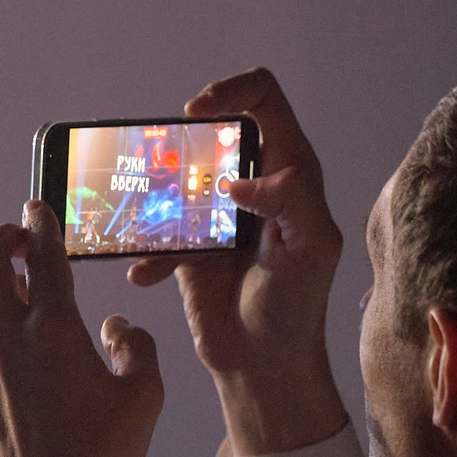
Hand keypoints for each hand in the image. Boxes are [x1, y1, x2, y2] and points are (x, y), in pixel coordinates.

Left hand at [0, 199, 163, 456]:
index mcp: (55, 331)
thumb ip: (136, 347)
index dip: (40, 222)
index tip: (39, 208)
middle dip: (0, 239)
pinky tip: (17, 366)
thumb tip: (115, 325)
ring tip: (21, 306)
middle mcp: (6, 340)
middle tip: (20, 244)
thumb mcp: (143, 398)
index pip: (42, 253)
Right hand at [129, 68, 349, 456]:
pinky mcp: (185, 246)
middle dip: (177, 148)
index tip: (195, 113)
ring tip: (148, 227)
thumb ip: (290, 201)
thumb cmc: (296, 308)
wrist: (261, 365)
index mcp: (289, 170)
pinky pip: (153, 232)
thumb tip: (240, 180)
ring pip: (172, 178)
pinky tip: (146, 275)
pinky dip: (145, 253)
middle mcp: (251, 183)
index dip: (229, 92)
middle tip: (162, 173)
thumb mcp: (311, 250)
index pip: (263, 99)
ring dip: (153, 198)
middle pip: (208, 133)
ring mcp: (215, 213)